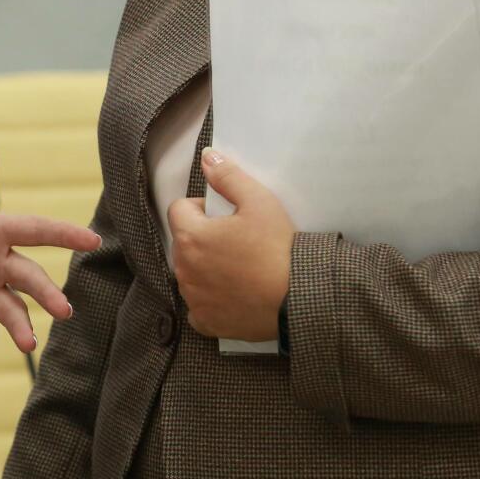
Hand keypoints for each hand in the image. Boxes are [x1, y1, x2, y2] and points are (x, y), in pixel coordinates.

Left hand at [168, 149, 294, 341]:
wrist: (300, 299)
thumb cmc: (278, 248)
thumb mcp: (259, 202)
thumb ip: (228, 177)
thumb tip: (207, 157)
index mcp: (190, 236)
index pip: (179, 210)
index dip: (202, 208)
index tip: (227, 216)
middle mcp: (183, 268)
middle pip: (184, 242)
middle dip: (203, 238)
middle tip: (238, 242)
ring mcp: (193, 297)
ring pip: (190, 273)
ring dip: (205, 268)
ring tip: (239, 268)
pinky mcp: (206, 322)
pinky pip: (198, 307)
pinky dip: (210, 300)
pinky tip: (233, 295)